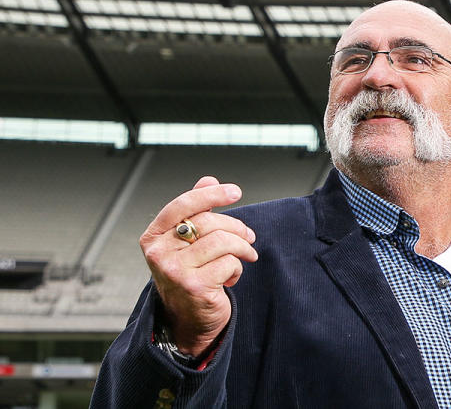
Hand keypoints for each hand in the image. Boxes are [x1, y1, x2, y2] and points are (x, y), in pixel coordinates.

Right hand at [139, 176, 257, 355]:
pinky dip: (237, 268)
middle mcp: (159, 253)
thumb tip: (208, 180)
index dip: (211, 195)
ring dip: (243, 248)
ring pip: (223, 242)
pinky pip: (229, 263)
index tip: (236, 191)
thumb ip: (196, 210)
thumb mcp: (188, 242)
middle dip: (237, 227)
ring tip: (246, 255)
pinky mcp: (194, 286)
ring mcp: (174, 271)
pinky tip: (231, 278)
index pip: (183, 205)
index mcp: (153, 237)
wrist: (188, 319)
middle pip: (209, 222)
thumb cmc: (190, 274)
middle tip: (249, 237)